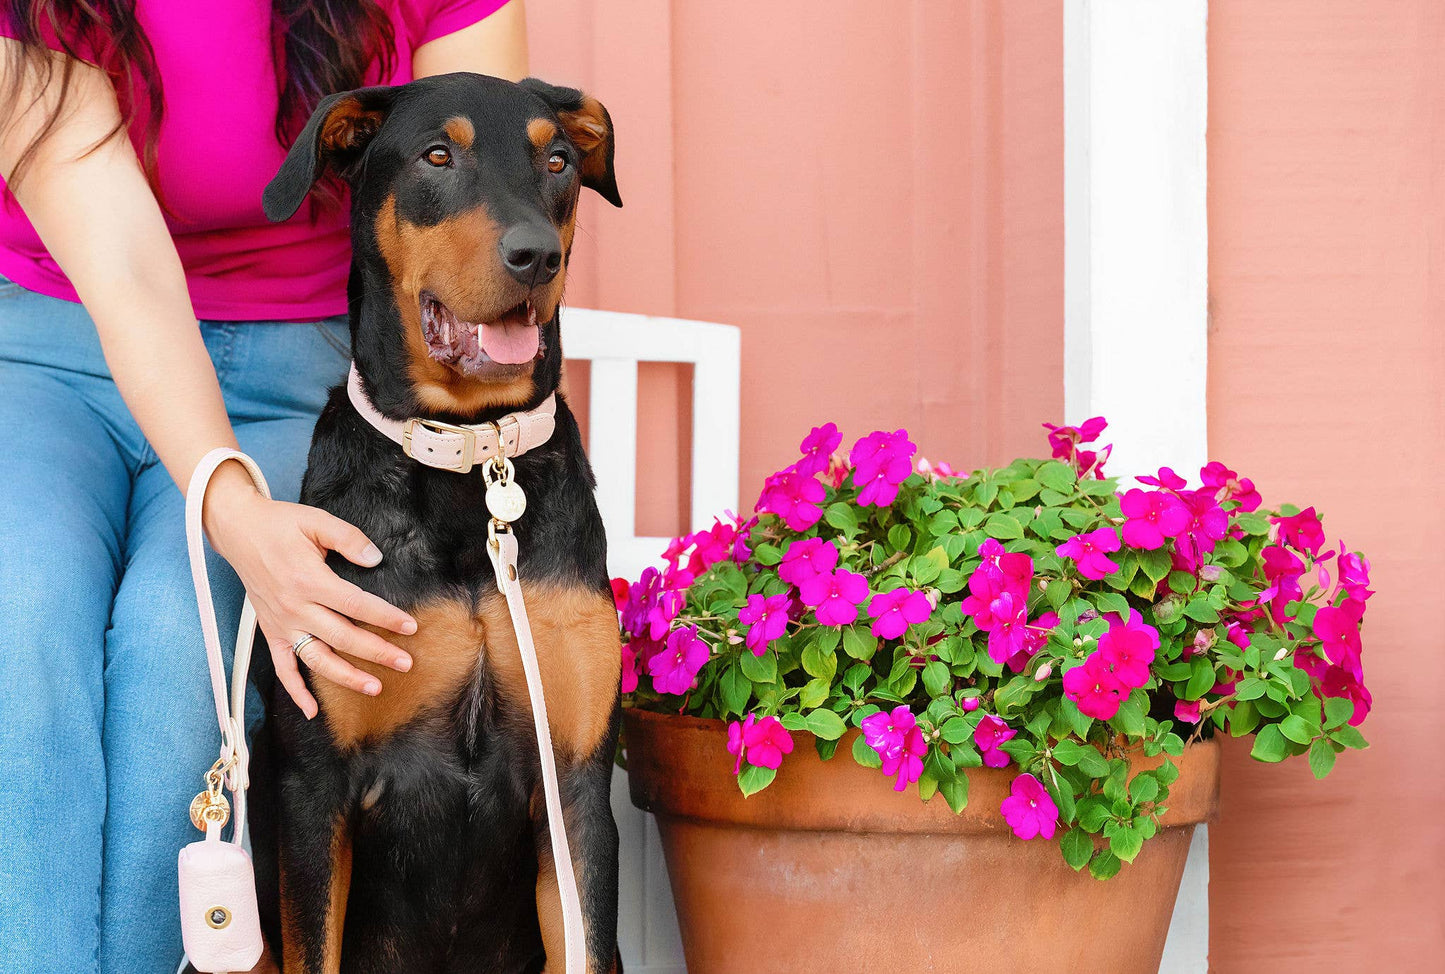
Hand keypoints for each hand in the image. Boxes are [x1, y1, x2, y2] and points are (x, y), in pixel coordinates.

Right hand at [202, 461, 415, 718]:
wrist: (237, 530)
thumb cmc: (279, 524)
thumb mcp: (316, 521)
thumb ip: (348, 538)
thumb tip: (375, 558)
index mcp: (309, 579)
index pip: (356, 605)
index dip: (385, 617)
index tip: (409, 627)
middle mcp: (294, 607)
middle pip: (343, 637)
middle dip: (377, 652)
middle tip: (406, 663)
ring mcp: (281, 623)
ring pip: (316, 658)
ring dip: (346, 676)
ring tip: (374, 687)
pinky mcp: (270, 631)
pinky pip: (281, 667)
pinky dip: (295, 691)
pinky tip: (312, 710)